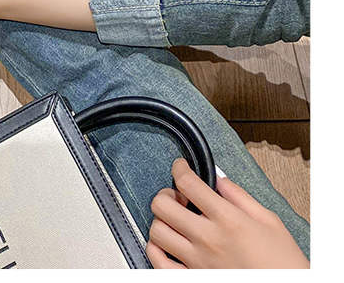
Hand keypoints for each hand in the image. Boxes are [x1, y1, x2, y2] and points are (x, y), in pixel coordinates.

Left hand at [146, 158, 308, 268]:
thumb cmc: (284, 264)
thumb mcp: (269, 221)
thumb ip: (239, 196)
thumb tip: (218, 178)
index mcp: (228, 220)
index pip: (188, 183)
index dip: (179, 168)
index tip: (181, 166)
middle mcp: (209, 240)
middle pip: (163, 205)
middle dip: (165, 193)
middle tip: (176, 195)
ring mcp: (198, 262)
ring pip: (157, 232)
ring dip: (161, 220)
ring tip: (174, 220)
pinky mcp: (193, 279)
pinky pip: (158, 263)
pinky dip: (155, 249)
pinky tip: (166, 243)